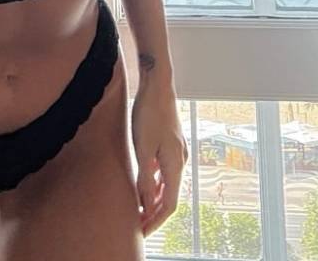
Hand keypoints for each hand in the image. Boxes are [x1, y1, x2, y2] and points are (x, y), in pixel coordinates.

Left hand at [130, 78, 187, 236]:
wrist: (158, 85)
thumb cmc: (149, 113)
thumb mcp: (143, 148)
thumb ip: (146, 178)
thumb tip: (147, 206)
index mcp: (175, 164)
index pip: (169, 204)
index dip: (155, 221)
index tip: (141, 232)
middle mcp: (180, 161)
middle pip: (170, 196)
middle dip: (154, 214)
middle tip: (138, 227)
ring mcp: (177, 152)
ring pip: (168, 184)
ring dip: (154, 200)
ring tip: (138, 211)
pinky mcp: (170, 144)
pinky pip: (164, 172)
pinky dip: (155, 184)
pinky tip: (143, 186)